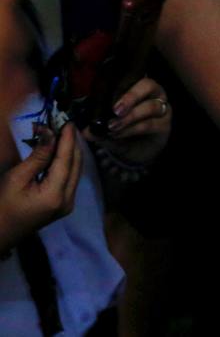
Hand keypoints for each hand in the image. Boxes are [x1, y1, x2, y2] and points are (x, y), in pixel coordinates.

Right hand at [0, 124, 80, 252]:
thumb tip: (51, 133)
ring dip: (70, 152)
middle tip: (65, 125)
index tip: (69, 122)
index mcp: (56, 195)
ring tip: (63, 134)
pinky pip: (71, 178)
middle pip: (76, 164)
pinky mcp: (64, 204)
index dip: (68, 139)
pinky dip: (67, 163)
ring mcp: (68, 204)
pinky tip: (61, 151)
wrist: (0, 233)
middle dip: (72, 143)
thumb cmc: (2, 205)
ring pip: (76, 170)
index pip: (67, 160)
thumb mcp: (16, 178)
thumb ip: (38, 157)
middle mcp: (68, 199)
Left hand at [86, 77, 170, 166]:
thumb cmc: (124, 132)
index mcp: (139, 88)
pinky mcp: (165, 125)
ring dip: (130, 116)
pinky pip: (150, 124)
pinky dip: (132, 129)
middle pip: (148, 85)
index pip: (134, 78)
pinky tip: (120, 134)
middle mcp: (155, 94)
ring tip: (113, 126)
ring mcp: (163, 109)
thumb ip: (98, 128)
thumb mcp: (108, 128)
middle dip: (130, 96)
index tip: (108, 96)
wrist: (137, 153)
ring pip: (150, 105)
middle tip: (115, 110)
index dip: (122, 84)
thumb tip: (85, 132)